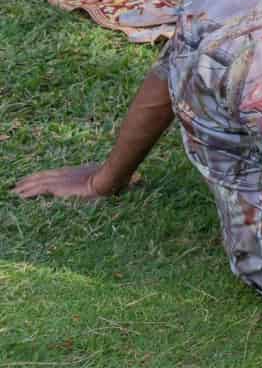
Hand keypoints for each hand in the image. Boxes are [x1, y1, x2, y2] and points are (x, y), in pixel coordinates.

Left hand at [13, 163, 131, 200]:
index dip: (45, 176)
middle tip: (16, 185)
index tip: (36, 179)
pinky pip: (38, 189)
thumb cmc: (115, 180)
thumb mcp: (117, 180)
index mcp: (78, 173)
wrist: (111, 180)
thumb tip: (141, 179)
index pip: (57, 174)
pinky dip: (27, 191)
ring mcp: (61, 180)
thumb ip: (125, 181)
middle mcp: (66, 175)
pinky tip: (18, 195)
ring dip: (24, 186)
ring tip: (13, 190)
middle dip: (29, 180)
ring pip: (38, 182)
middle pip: (44, 176)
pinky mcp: (58, 187)